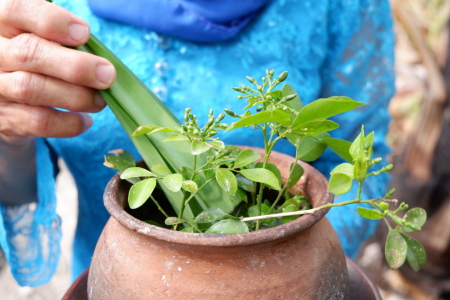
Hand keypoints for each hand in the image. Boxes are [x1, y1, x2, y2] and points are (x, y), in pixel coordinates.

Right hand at [0, 0, 115, 143]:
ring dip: (76, 96)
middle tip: (107, 75)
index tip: (84, 34)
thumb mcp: (40, 37)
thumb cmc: (37, 58)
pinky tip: (85, 121)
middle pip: (28, 53)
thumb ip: (61, 37)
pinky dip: (69, 123)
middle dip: (76, 66)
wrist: (7, 100)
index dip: (53, 21)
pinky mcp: (4, 118)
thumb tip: (100, 56)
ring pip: (33, 88)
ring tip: (100, 101)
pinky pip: (38, 121)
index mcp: (3, 22)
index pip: (17, 11)